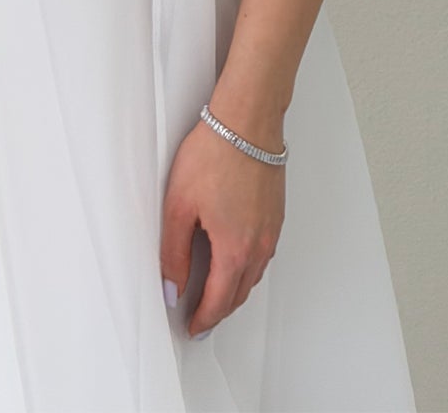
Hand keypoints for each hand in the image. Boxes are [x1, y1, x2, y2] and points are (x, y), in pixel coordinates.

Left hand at [159, 110, 285, 339]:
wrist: (247, 121)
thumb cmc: (214, 154)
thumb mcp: (179, 205)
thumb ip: (173, 252)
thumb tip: (171, 287)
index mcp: (234, 249)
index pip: (218, 300)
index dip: (203, 319)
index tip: (192, 327)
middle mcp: (259, 245)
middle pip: (240, 293)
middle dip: (220, 310)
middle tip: (201, 317)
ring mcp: (271, 229)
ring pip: (254, 275)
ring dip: (235, 290)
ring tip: (215, 293)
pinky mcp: (276, 213)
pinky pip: (263, 254)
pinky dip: (248, 267)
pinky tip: (235, 258)